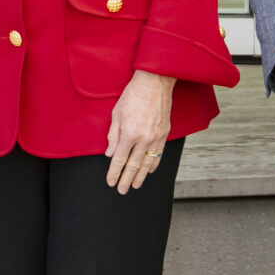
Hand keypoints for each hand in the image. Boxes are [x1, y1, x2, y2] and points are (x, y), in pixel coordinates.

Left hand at [104, 70, 175, 192]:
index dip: (114, 173)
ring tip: (136, 185)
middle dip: (126, 179)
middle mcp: (144, 138)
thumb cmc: (133, 95)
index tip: (111, 182)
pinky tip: (149, 170)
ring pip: (148, 162)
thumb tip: (110, 154)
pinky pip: (159, 153)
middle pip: (133, 165)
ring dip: (141, 176)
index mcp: (129, 133)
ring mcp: (156, 137)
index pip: (120, 159)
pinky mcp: (164, 133)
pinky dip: (154, 164)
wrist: (154, 83)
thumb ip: (113, 136)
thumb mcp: (116, 113)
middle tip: (122, 190)